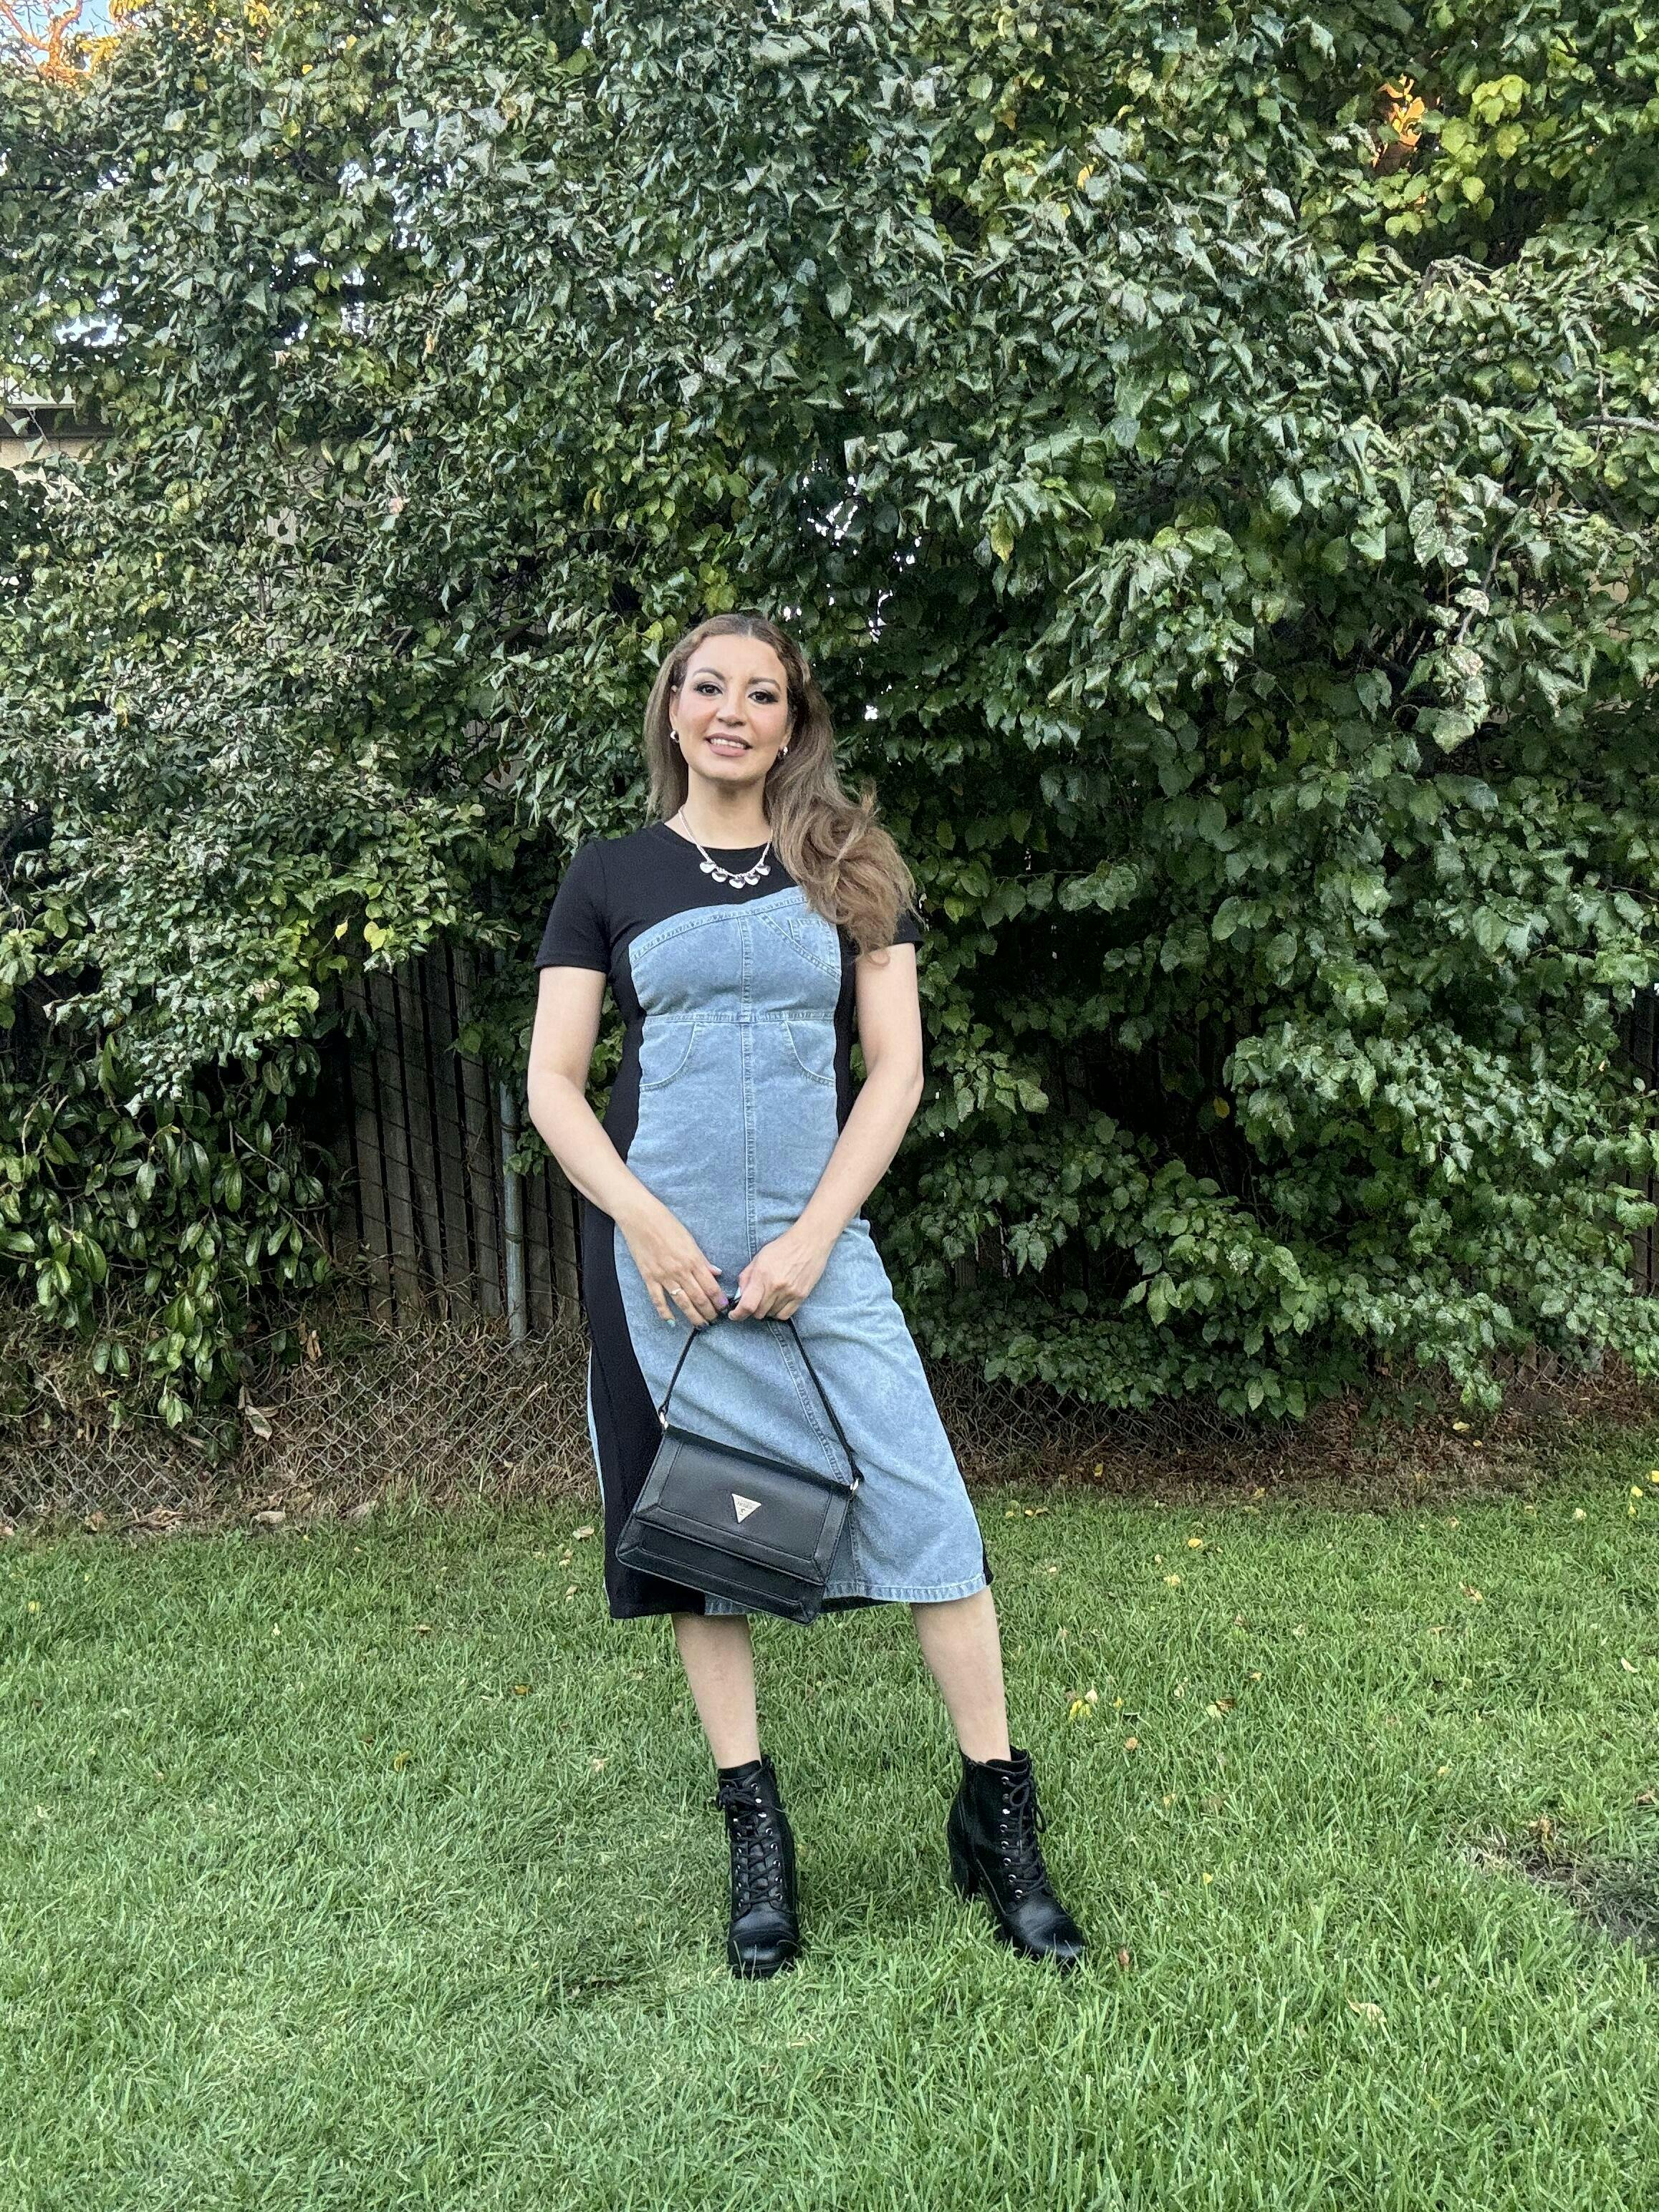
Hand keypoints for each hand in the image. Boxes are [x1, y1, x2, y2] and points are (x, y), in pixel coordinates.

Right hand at [618, 1193, 726, 1325]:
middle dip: (709, 1312)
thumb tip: (716, 1273)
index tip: (724, 1308)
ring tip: (701, 1325)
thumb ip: (702, 1259)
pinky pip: (658, 1300)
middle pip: (699, 1297)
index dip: (719, 1300)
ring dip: (693, 1316)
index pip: (710, 1286)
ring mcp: (664, 1276)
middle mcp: (680, 1270)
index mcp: (693, 1259)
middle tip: (715, 1320)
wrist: (640, 1217)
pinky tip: (673, 1322)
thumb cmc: (666, 1224)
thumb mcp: (689, 1239)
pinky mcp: (649, 1278)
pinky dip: (666, 1313)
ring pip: (682, 1303)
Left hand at [727, 1222, 834, 1321]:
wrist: (809, 1242)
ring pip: (771, 1314)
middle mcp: (775, 1287)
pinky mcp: (801, 1296)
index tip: (734, 1315)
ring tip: (768, 1298)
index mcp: (762, 1275)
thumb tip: (739, 1295)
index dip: (738, 1314)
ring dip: (766, 1310)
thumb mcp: (759, 1258)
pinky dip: (778, 1312)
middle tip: (754, 1301)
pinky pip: (785, 1315)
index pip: (747, 1305)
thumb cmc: (782, 1247)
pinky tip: (777, 1304)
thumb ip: (746, 1277)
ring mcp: (789, 1293)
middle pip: (758, 1313)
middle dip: (752, 1309)